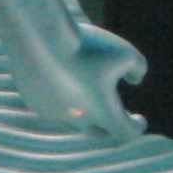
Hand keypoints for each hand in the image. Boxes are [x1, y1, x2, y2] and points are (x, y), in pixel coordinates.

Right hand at [9, 22, 148, 140]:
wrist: (39, 39)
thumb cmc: (87, 47)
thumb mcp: (124, 52)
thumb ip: (138, 67)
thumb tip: (135, 79)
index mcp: (103, 113)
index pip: (126, 132)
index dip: (135, 127)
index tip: (139, 119)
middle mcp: (78, 118)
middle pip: (97, 133)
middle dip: (108, 126)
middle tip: (116, 115)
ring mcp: (52, 111)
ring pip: (71, 120)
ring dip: (83, 112)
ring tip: (89, 97)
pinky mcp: (33, 100)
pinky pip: (50, 106)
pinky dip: (60, 99)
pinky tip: (63, 83)